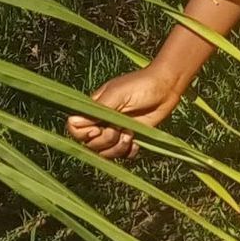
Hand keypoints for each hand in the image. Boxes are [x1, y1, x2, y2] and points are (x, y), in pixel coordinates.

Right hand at [65, 64, 181, 160]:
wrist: (166, 87)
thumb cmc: (141, 85)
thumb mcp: (117, 95)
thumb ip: (97, 109)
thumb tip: (72, 121)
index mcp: (94, 109)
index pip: (76, 129)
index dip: (83, 134)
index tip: (97, 129)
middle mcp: (102, 122)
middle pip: (90, 144)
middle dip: (105, 141)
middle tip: (119, 130)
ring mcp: (117, 131)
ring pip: (106, 153)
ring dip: (117, 148)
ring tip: (130, 135)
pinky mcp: (131, 138)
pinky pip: (123, 155)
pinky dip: (128, 152)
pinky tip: (136, 142)